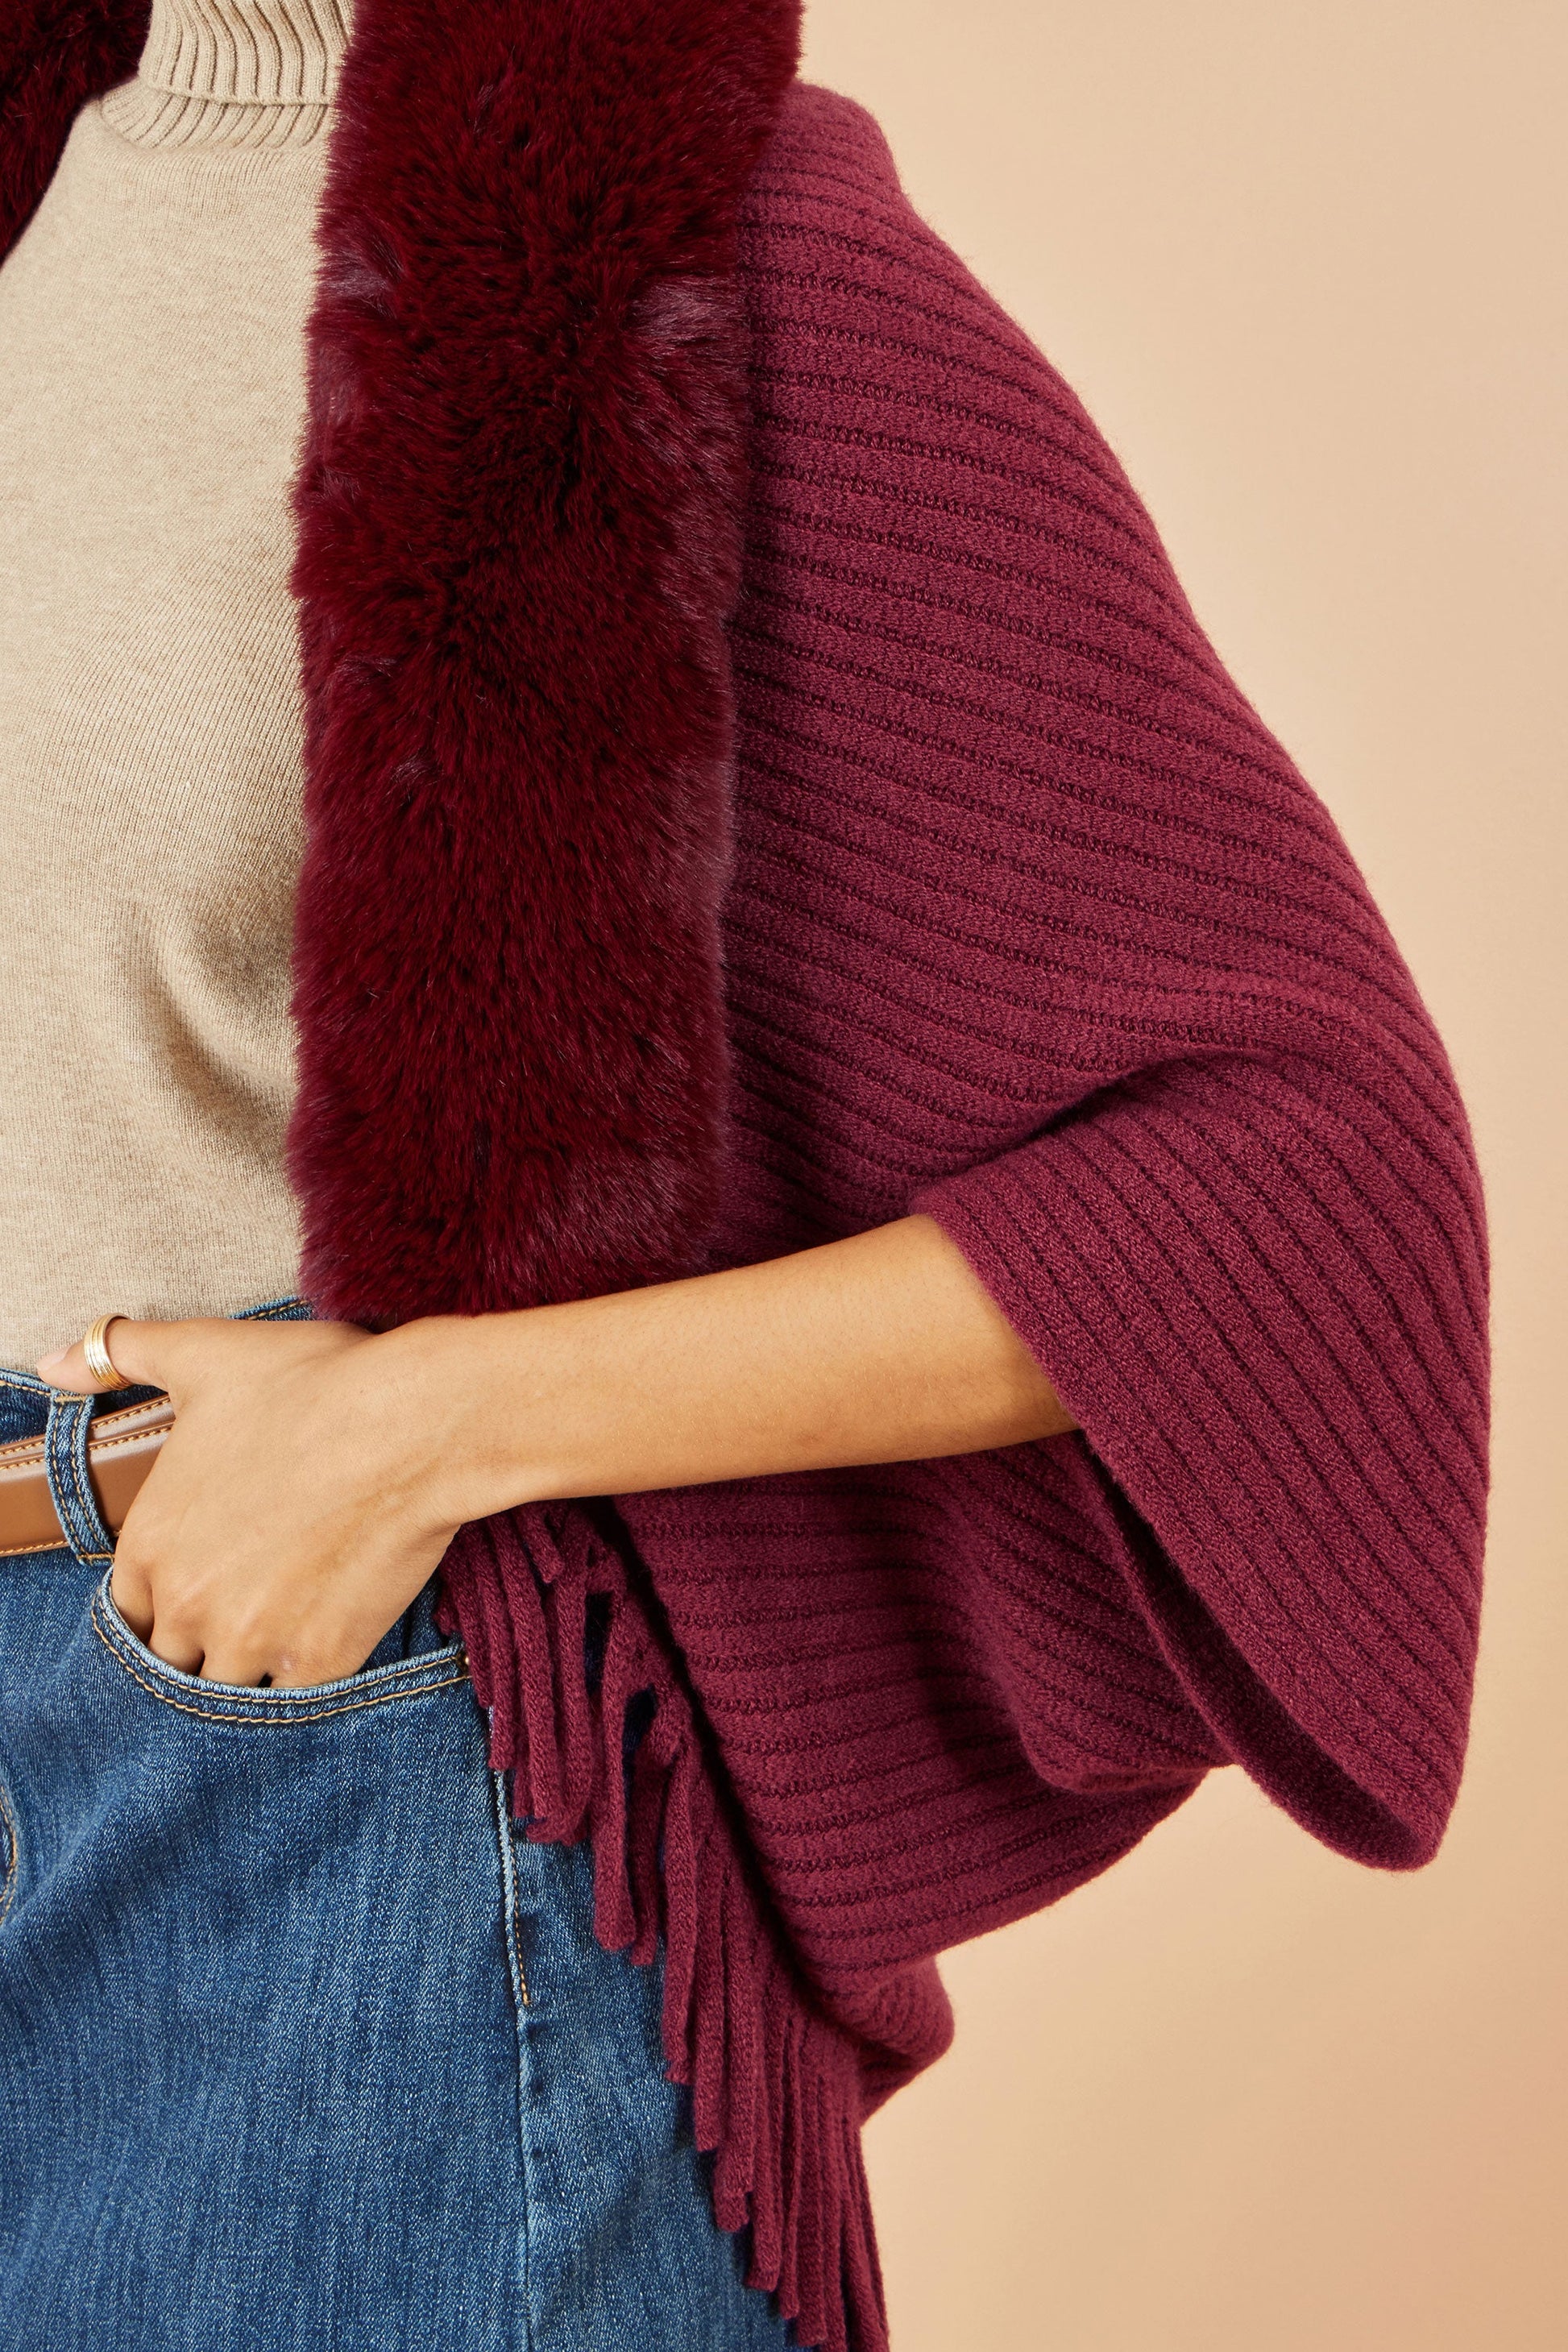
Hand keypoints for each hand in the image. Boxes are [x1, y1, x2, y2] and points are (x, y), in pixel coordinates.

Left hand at [37, 1316, 463, 1686]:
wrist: (414, 1423)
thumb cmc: (312, 1384)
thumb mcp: (204, 1354)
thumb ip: (117, 1355)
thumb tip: (49, 1364)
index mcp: (151, 1544)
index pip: (132, 1611)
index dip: (169, 1594)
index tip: (208, 1576)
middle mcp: (189, 1604)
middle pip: (175, 1657)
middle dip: (205, 1634)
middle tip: (254, 1599)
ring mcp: (254, 1640)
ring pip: (229, 1684)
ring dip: (251, 1661)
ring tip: (289, 1621)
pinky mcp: (319, 1661)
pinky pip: (293, 1697)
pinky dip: (305, 1672)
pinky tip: (327, 1631)